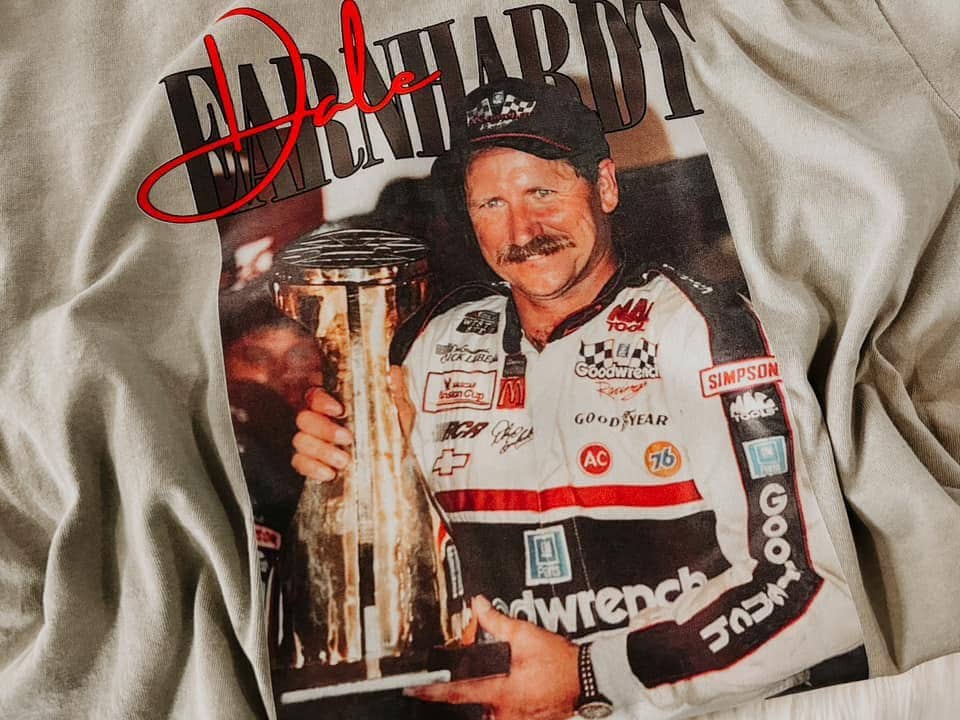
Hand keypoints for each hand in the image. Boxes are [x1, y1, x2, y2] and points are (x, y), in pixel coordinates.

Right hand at [291, 367, 413, 480]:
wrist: (396, 465)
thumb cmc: (394, 433)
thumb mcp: (400, 412)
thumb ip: (396, 393)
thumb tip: (392, 373)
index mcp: (337, 401)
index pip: (316, 395)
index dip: (322, 402)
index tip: (339, 410)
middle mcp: (321, 418)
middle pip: (304, 418)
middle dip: (324, 429)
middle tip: (347, 438)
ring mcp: (314, 440)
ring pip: (300, 440)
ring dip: (321, 451)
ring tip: (344, 460)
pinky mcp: (311, 461)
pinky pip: (299, 462)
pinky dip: (312, 468)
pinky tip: (330, 473)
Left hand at [405, 595, 579, 719]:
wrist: (589, 679)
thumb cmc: (561, 661)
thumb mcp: (526, 635)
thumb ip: (497, 622)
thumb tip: (478, 605)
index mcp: (501, 692)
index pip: (456, 694)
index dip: (431, 692)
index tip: (413, 690)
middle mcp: (505, 713)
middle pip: (470, 706)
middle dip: (465, 690)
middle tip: (478, 669)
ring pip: (487, 712)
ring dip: (485, 696)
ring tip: (502, 676)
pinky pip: (504, 716)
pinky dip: (501, 702)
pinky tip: (514, 684)